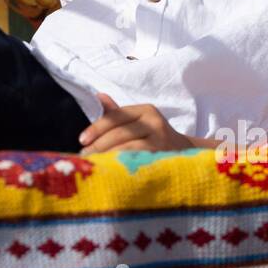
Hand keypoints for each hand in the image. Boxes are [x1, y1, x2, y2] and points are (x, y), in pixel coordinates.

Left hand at [78, 94, 192, 154]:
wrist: (186, 153)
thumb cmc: (154, 137)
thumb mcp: (137, 121)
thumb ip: (117, 114)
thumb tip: (97, 97)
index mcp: (146, 110)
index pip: (116, 116)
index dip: (97, 128)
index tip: (82, 140)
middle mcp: (155, 122)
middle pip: (120, 132)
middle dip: (99, 145)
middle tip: (85, 156)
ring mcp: (161, 141)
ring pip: (128, 148)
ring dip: (108, 156)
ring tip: (95, 164)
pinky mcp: (164, 157)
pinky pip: (138, 161)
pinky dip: (122, 165)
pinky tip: (112, 170)